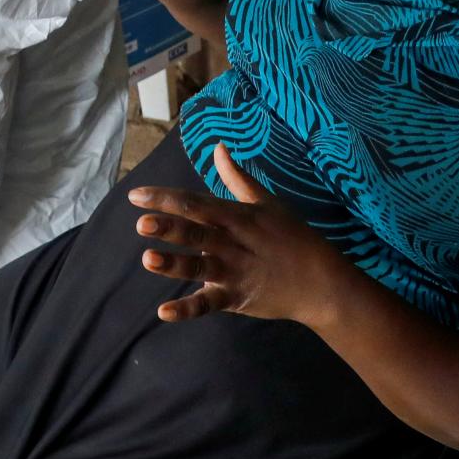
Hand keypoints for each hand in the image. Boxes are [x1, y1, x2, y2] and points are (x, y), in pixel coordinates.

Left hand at [133, 145, 350, 326]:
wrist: (322, 281)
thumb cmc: (293, 237)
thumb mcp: (267, 203)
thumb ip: (237, 178)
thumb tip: (218, 147)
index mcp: (238, 217)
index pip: (197, 204)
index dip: (166, 198)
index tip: (136, 195)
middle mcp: (233, 243)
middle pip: (197, 233)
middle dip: (169, 227)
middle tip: (141, 222)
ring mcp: (234, 273)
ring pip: (200, 267)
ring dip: (174, 264)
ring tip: (148, 258)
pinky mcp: (237, 298)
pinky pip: (209, 304)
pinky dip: (187, 309)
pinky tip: (164, 311)